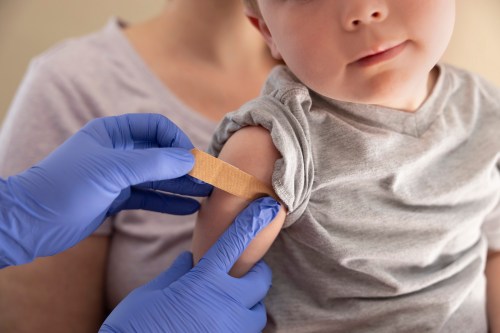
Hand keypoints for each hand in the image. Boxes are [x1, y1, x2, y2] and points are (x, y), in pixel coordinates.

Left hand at [0, 114, 210, 266]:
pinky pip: (148, 197)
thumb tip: (189, 158)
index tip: (193, 158)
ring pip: (156, 177)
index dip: (176, 140)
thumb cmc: (66, 186)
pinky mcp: (115, 199)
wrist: (32, 222)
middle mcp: (118, 151)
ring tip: (205, 193)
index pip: (155, 127)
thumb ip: (154, 163)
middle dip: (184, 165)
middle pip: (159, 153)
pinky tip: (188, 207)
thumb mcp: (113, 169)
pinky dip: (167, 202)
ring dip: (180, 184)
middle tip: (208, 178)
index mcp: (113, 133)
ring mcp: (117, 176)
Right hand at [100, 197, 280, 332]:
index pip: (234, 243)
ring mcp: (231, 331)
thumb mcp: (150, 294)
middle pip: (260, 279)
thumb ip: (176, 274)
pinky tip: (223, 324)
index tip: (266, 208)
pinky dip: (241, 325)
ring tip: (231, 303)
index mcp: (203, 282)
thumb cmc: (133, 327)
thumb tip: (188, 260)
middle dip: (256, 271)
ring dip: (250, 304)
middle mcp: (225, 305)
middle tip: (244, 270)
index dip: (252, 222)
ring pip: (259, 312)